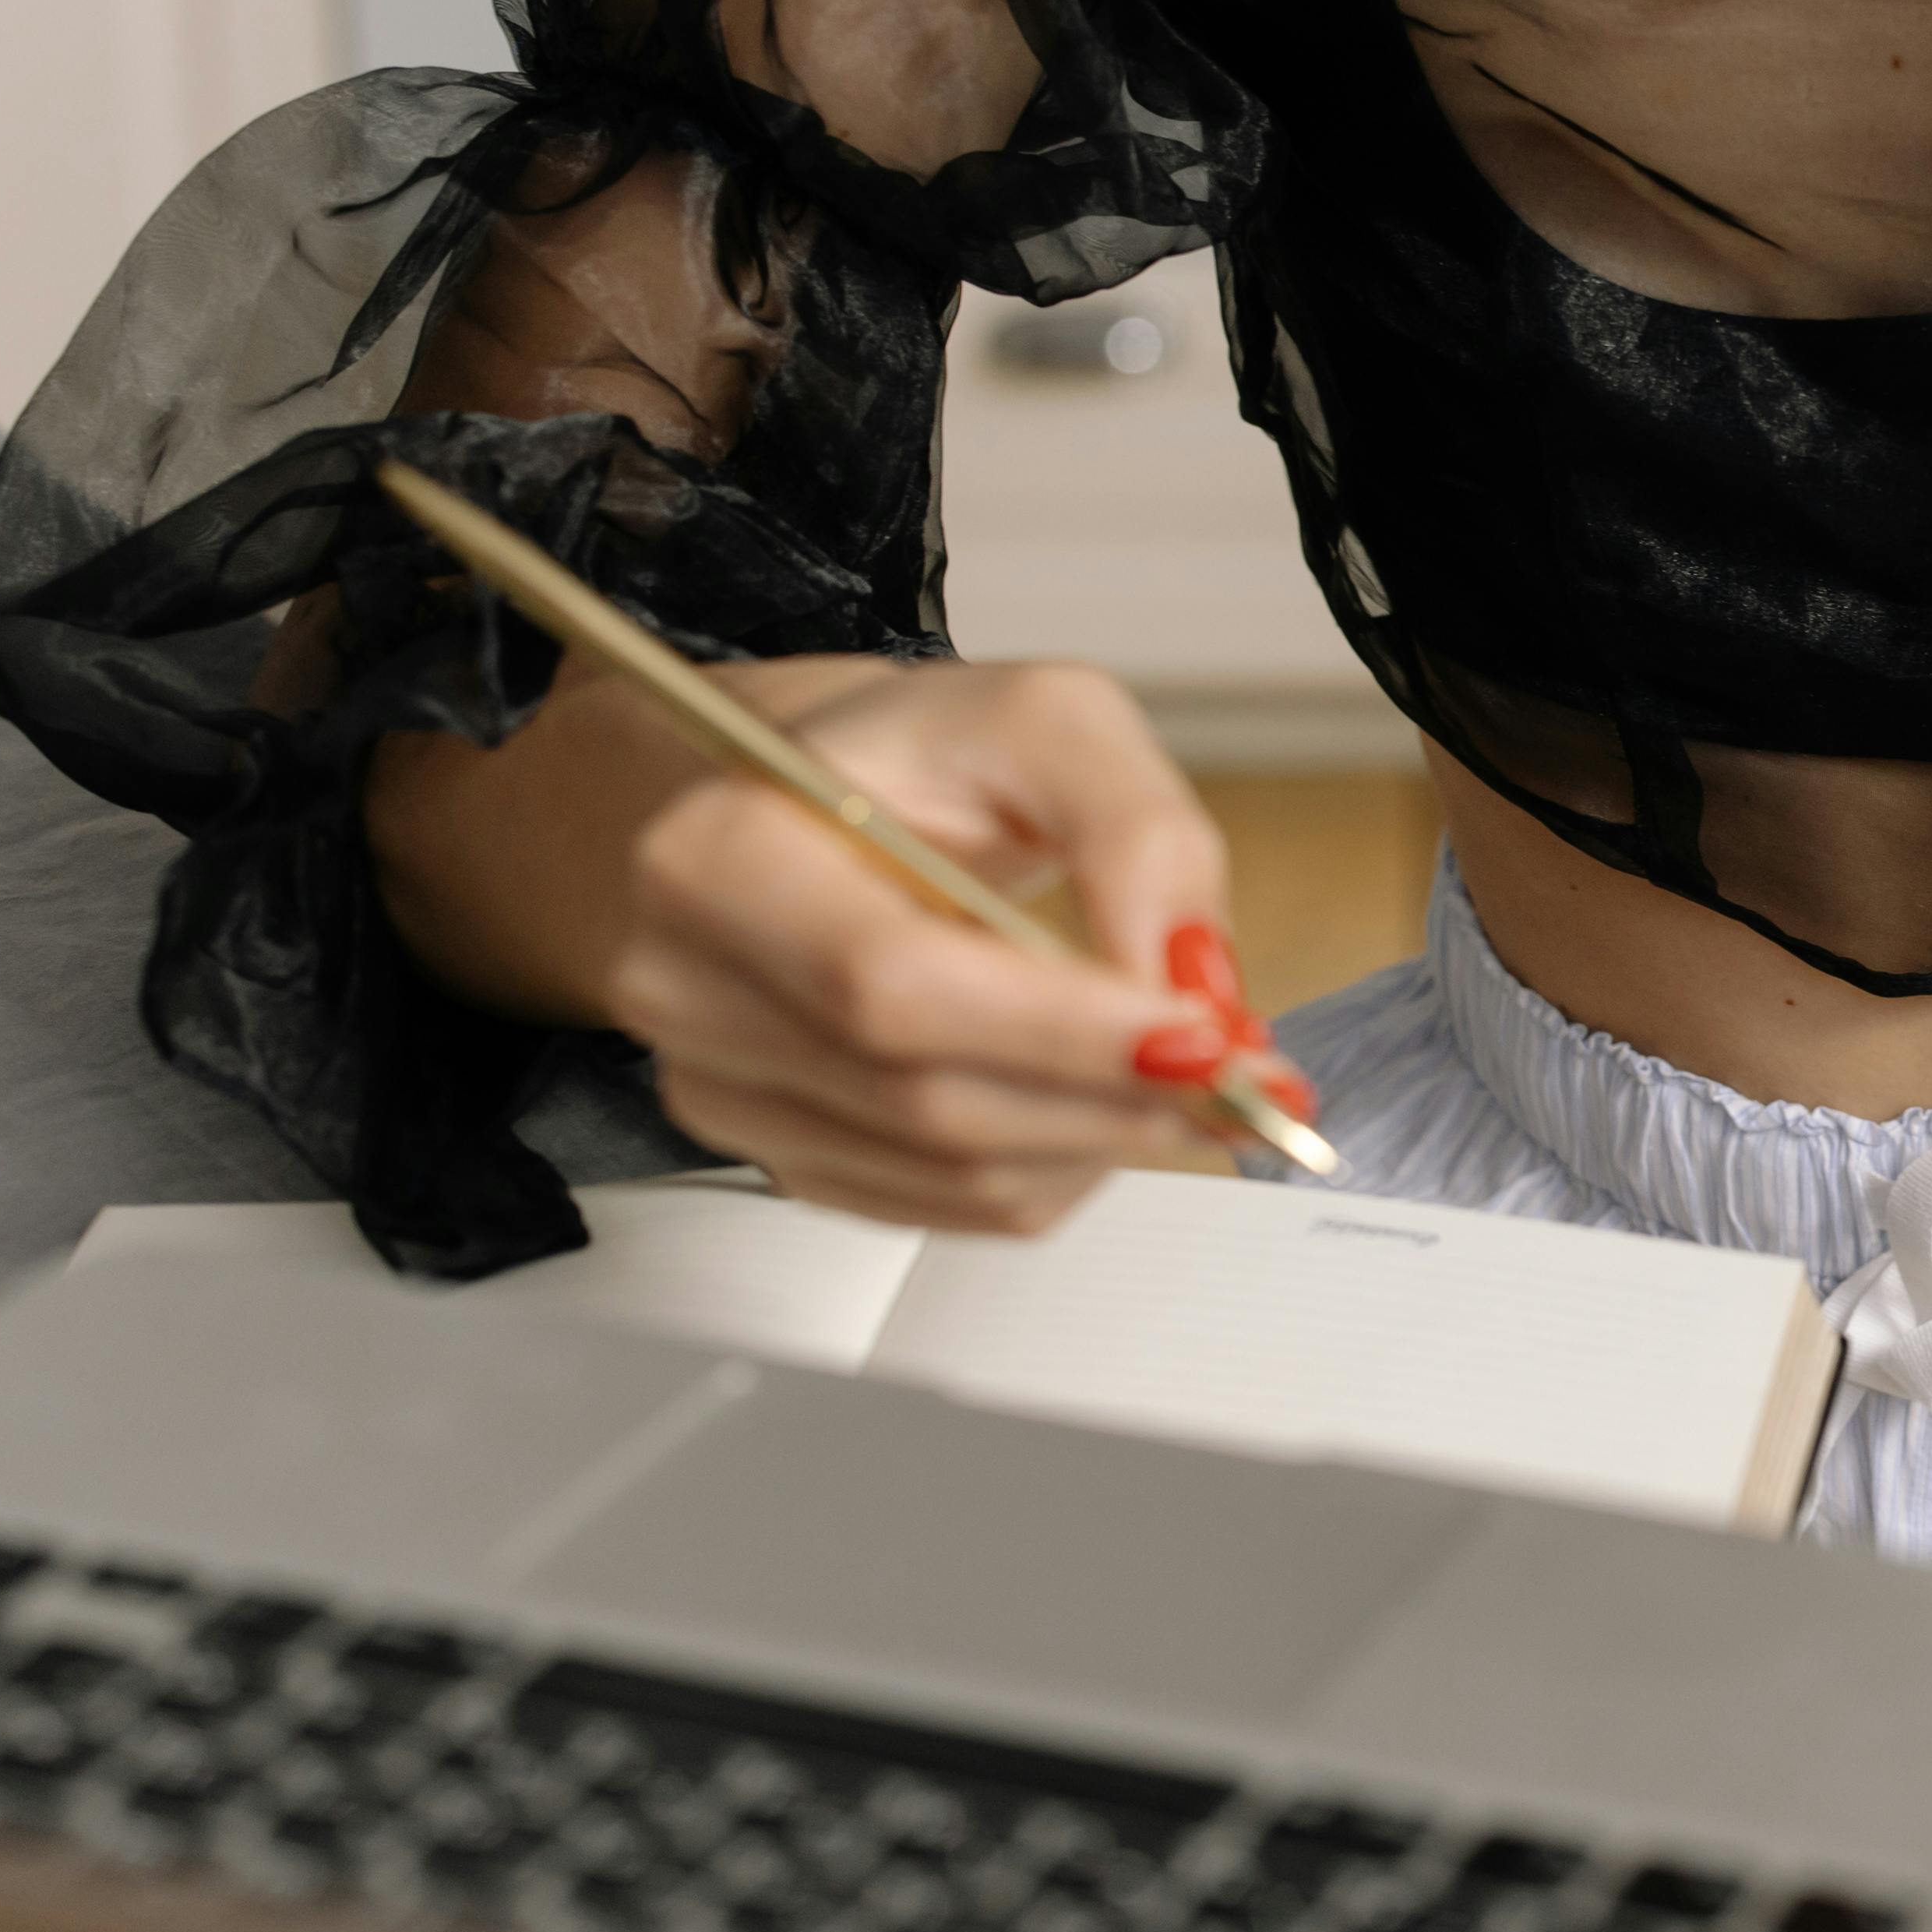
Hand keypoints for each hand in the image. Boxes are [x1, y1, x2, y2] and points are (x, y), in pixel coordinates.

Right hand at [591, 659, 1281, 1232]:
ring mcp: (721, 1085)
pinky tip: (1100, 1103)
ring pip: (946, 1171)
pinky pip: (943, 1208)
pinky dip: (1054, 1170)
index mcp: (719, 854)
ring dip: (1097, 1139)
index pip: (893, 983)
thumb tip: (1192, 980)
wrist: (822, 808)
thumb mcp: (1048, 723)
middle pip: (923, 1097)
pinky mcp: (777, 1152)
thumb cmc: (920, 760)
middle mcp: (690, 982)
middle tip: (1242, 1076)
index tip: (1201, 1037)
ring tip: (1189, 1078)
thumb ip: (1136, 830)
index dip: (1058, 1030)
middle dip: (1106, 1096)